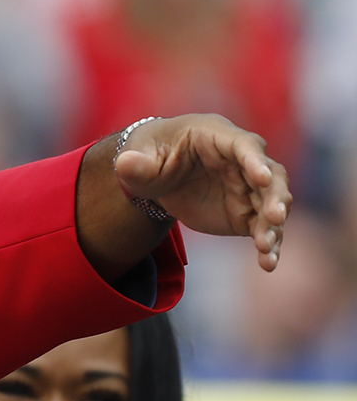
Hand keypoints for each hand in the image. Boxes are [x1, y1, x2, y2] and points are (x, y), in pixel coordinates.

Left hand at [114, 115, 289, 271]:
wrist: (157, 176)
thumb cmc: (151, 155)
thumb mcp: (139, 157)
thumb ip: (135, 164)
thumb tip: (124, 164)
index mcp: (216, 136)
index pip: (244, 145)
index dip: (255, 161)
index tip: (263, 178)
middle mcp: (241, 160)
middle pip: (271, 176)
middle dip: (275, 196)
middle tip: (275, 218)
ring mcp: (247, 187)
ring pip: (271, 204)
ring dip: (274, 225)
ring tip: (267, 247)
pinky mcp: (246, 213)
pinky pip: (262, 228)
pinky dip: (268, 245)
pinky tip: (267, 264)